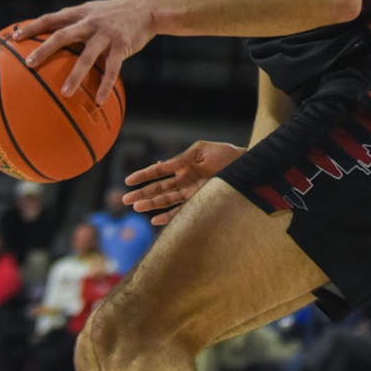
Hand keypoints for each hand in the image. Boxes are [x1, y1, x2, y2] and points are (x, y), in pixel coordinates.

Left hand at [17, 0, 155, 104]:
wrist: (146, 9)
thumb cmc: (116, 14)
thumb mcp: (94, 11)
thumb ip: (76, 23)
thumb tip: (54, 40)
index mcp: (80, 14)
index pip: (51, 19)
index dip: (32, 27)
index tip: (14, 38)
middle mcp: (90, 22)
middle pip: (62, 35)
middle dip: (44, 50)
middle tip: (29, 64)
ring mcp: (106, 34)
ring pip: (87, 57)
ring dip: (75, 76)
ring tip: (65, 93)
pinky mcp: (121, 45)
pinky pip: (111, 69)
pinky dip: (105, 86)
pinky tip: (99, 101)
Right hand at [125, 141, 245, 226]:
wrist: (245, 166)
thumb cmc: (225, 154)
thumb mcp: (200, 150)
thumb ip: (181, 158)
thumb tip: (161, 164)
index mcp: (183, 166)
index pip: (159, 171)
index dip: (143, 175)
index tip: (128, 180)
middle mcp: (185, 180)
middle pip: (159, 188)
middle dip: (142, 194)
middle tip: (125, 200)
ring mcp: (191, 192)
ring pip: (166, 200)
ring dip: (151, 204)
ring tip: (136, 207)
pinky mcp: (200, 202)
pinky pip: (181, 211)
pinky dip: (168, 216)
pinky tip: (155, 220)